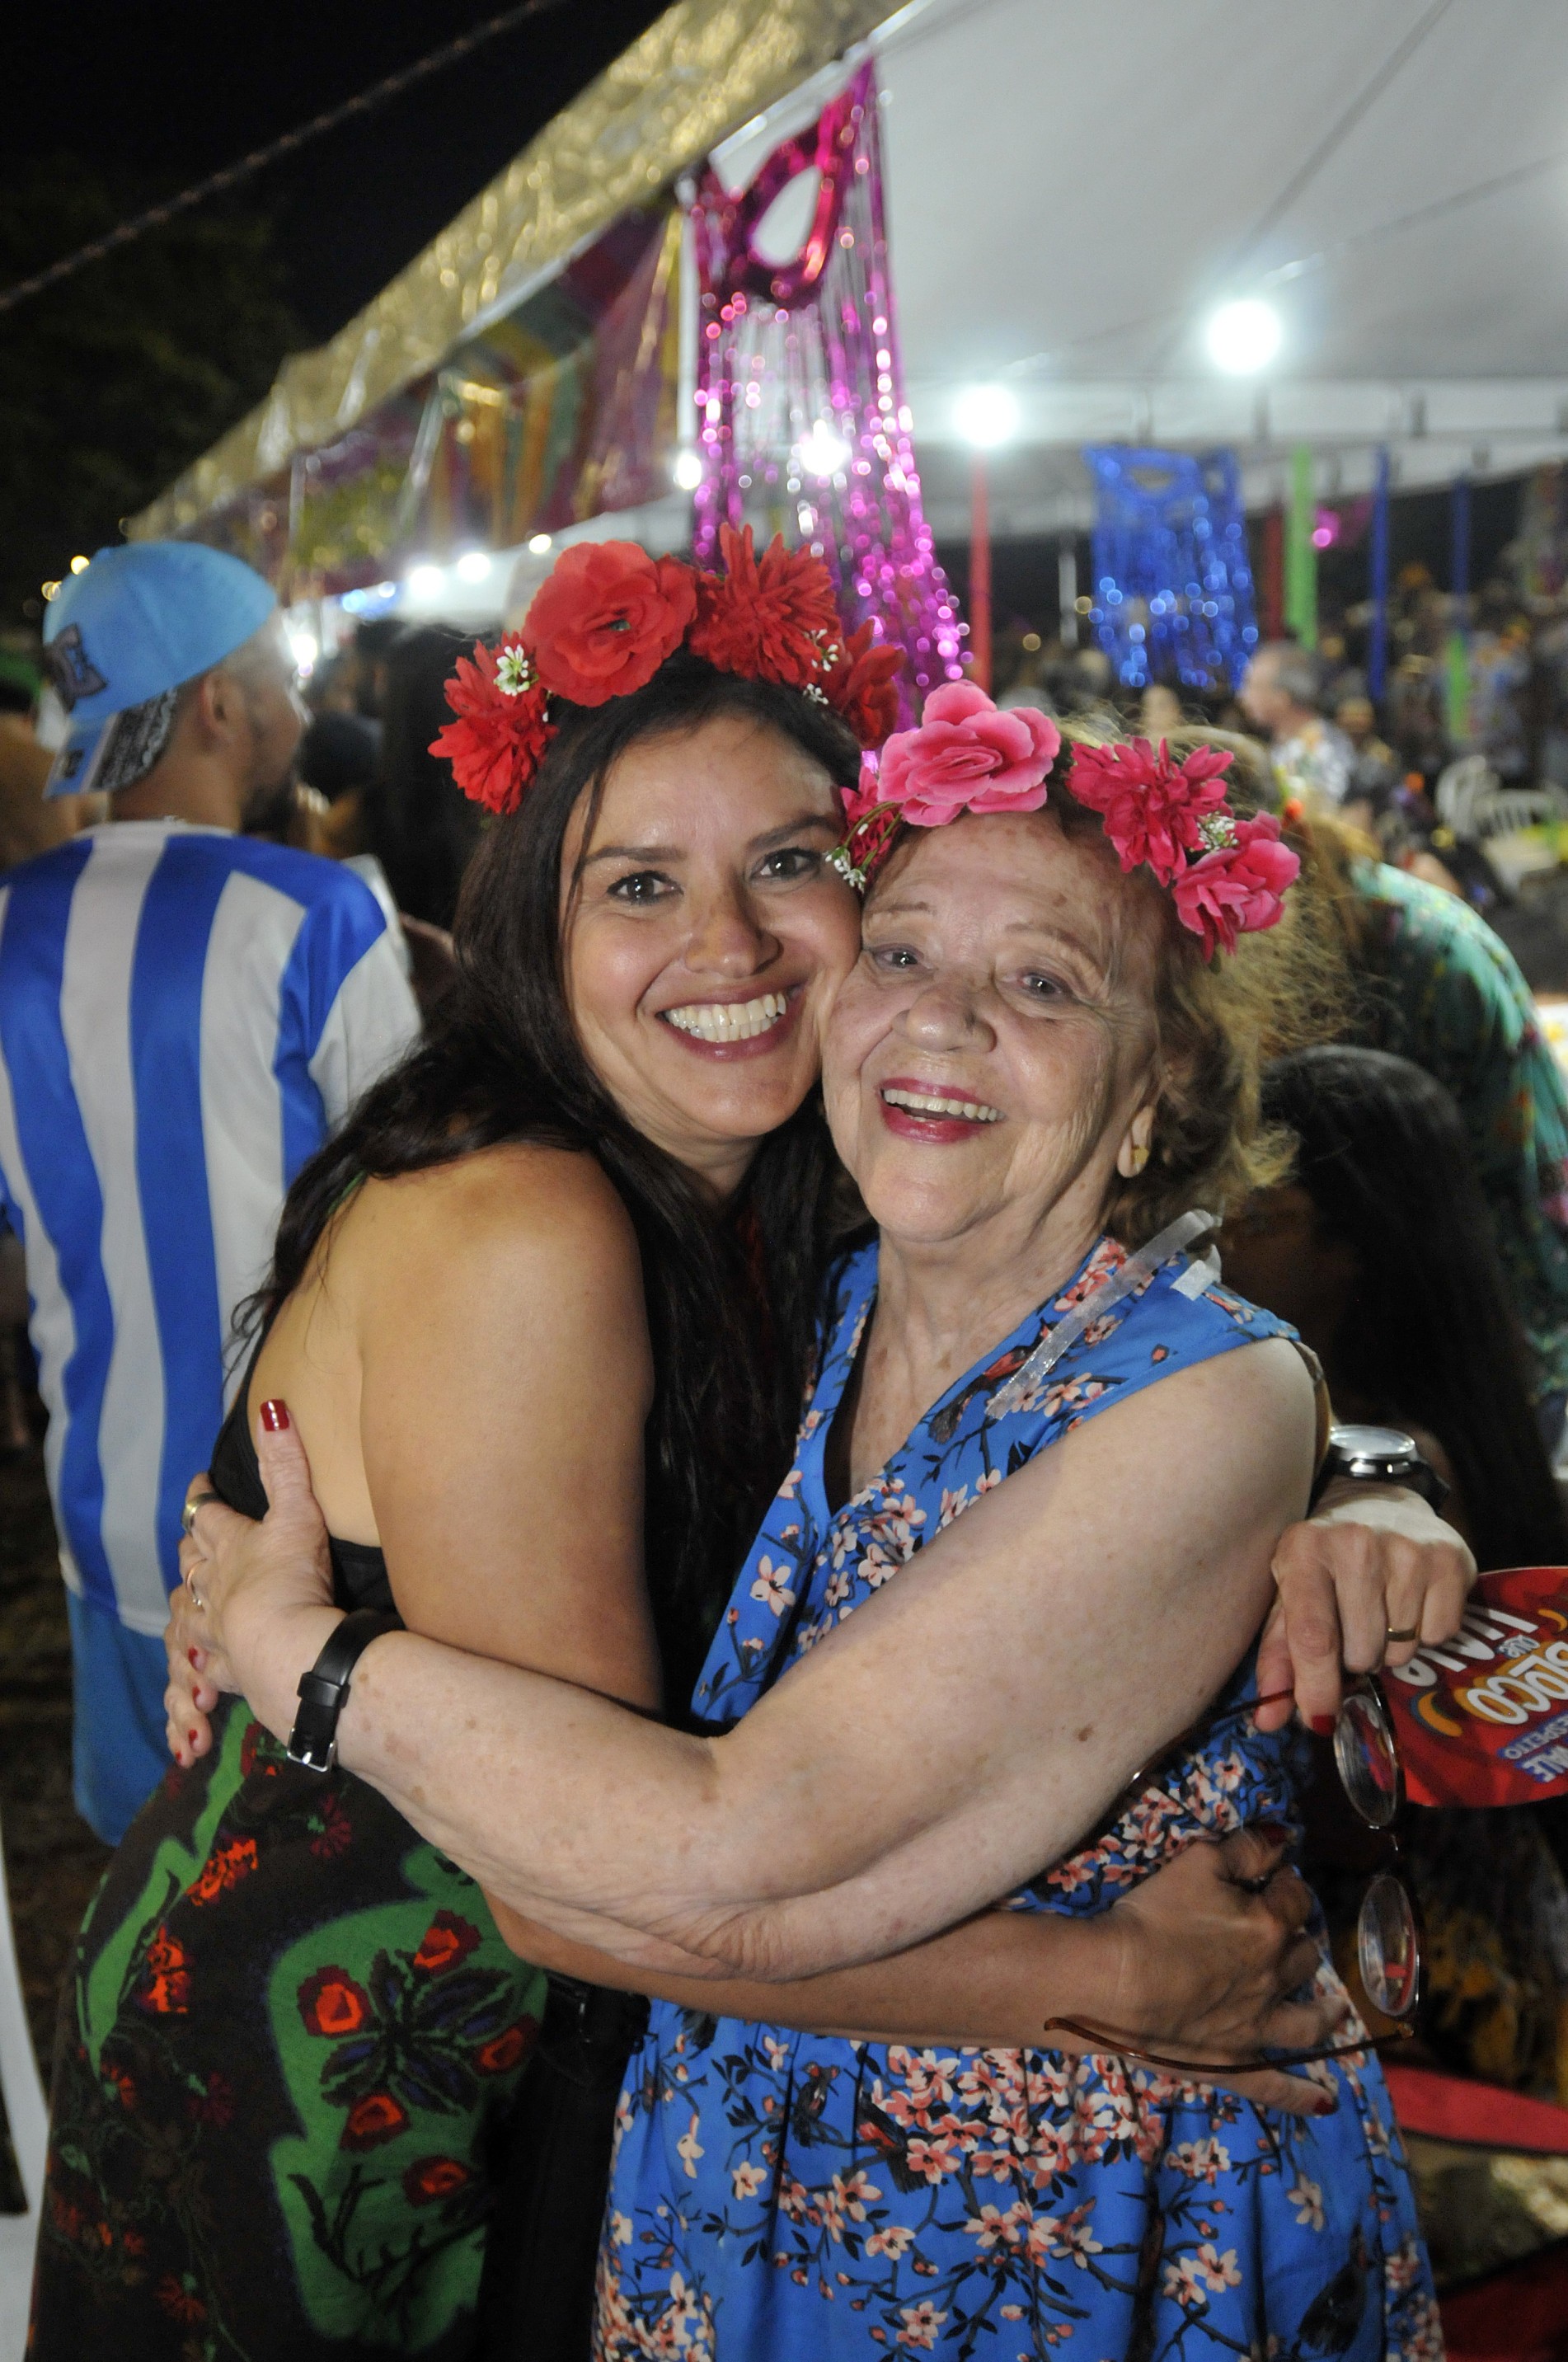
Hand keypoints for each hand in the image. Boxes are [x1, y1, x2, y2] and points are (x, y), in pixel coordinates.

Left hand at [167, 1403, 342, 1765]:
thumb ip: (285, 1463)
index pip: (208, 1515)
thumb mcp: (296, 1513)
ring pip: (192, 1612)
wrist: (288, 1652)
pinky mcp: (230, 1668)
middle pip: (193, 1563)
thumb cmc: (292, 1578)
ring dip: (190, 1603)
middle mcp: (215, 1587)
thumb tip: (271, 1406)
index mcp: (231, 1547)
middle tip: (192, 1539)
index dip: (203, 1498)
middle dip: (191, 1548)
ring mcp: (217, 1630)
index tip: (200, 1485)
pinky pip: (209, 1663)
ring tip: (191, 1600)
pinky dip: (204, 1660)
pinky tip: (204, 1664)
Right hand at [1091, 1827, 1346, 2116]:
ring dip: (1325, 2012)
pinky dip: (1299, 2095)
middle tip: (1288, 1931)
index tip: (1274, 1878)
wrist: (1116, 1981)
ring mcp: (1257, 2027)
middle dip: (1300, 1938)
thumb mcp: (1196, 1861)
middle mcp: (1273, 1978)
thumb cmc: (1153, 1914)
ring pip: (1306, 2020)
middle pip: (1303, 1955)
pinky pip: (1274, 2086)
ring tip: (1337, 2010)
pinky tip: (1322, 2103)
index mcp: (1268, 1926)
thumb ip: (1245, 1849)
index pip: (1294, 1897)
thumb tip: (1283, 1839)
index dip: (1286, 1884)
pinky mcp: (1233, 2063)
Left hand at [1255, 1480, 1474, 1733]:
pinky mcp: (1450, 1559)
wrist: (1378, 1499)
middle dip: (1355, 1658)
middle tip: (1352, 1627)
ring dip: (1389, 1646)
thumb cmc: (1324, 1558)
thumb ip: (1278, 1657)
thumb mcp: (1289, 1594)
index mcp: (1304, 1549)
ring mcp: (1408, 1549)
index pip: (1313, 1637)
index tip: (1319, 1721)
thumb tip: (1267, 1722)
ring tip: (1381, 1610)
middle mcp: (1356, 1544)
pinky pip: (1439, 1635)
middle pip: (1361, 1653)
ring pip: (1401, 1650)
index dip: (1316, 1688)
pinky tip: (1411, 1601)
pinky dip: (1425, 1632)